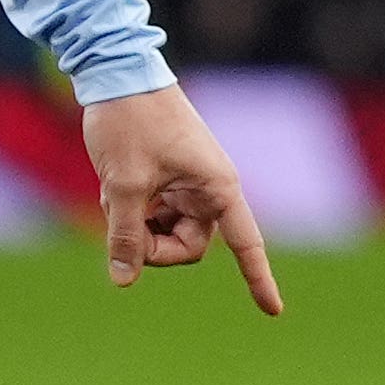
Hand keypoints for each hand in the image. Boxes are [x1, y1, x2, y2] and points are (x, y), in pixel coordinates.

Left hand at [81, 83, 281, 315]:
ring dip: (136, 225)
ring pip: (166, 232)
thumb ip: (125, 236)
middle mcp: (209, 188)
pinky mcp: (168, 178)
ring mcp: (188, 183)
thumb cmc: (129, 121)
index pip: (246, 243)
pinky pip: (153, 213)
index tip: (273, 313)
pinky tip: (111, 186)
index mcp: (217, 186)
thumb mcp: (122, 184)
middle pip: (187, 247)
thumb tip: (123, 280)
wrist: (116, 71)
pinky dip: (131, 208)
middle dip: (152, 246)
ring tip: (113, 194)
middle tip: (120, 231)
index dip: (258, 279)